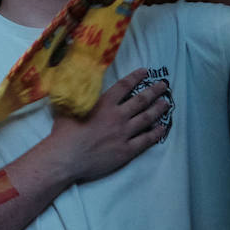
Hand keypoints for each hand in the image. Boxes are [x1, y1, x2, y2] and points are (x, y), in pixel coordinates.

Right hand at [46, 68, 168, 183]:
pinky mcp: (127, 150)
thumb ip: (76, 96)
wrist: (66, 158)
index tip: (145, 71)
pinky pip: (146, 140)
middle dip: (153, 91)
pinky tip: (162, 128)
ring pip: (146, 118)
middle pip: (140, 100)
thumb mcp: (67, 107)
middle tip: (164, 86)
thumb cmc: (63, 133)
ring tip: (166, 103)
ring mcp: (124, 134)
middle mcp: (117, 116)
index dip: (135, 77)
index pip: (124, 86)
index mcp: (104, 104)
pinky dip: (156, 133)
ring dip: (158, 109)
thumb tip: (74, 84)